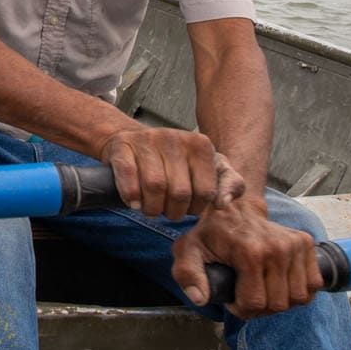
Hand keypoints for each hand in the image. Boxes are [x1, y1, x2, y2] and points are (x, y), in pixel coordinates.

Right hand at [98, 127, 243, 219]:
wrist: (133, 140)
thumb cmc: (174, 161)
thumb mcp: (208, 169)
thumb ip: (228, 184)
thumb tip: (223, 203)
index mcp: (200, 145)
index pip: (206, 191)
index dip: (196, 208)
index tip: (187, 207)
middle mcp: (174, 138)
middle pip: (180, 192)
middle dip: (173, 211)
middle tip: (166, 211)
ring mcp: (147, 140)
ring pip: (155, 186)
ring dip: (151, 207)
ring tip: (150, 208)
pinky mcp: (123, 145)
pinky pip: (129, 176)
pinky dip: (131, 195)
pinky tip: (134, 202)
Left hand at [171, 199, 322, 316]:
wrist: (234, 208)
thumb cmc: (211, 233)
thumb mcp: (188, 251)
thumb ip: (188, 275)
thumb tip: (199, 298)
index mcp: (249, 251)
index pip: (255, 302)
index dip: (241, 309)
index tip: (232, 298)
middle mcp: (277, 248)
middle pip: (278, 304)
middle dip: (260, 308)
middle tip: (246, 295)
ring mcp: (295, 245)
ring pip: (298, 298)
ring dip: (280, 301)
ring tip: (262, 289)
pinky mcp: (306, 243)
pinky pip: (313, 286)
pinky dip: (298, 291)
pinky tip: (279, 283)